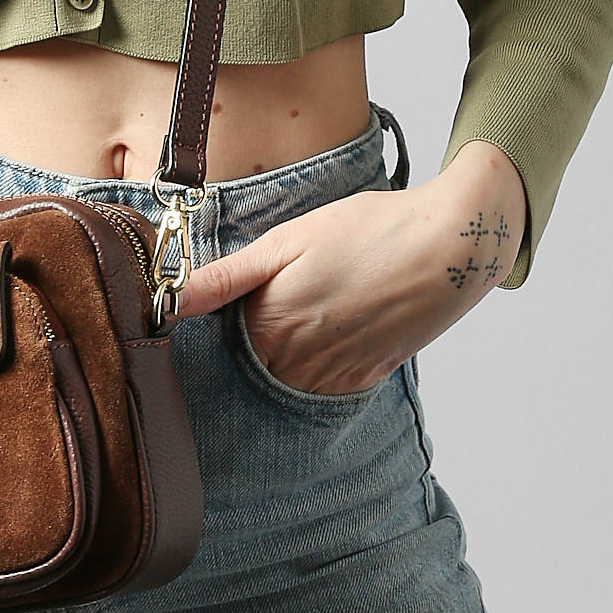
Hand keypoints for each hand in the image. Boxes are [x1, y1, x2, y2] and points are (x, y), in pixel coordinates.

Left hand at [174, 143, 526, 395]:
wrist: (449, 245)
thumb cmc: (365, 231)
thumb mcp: (285, 242)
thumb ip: (221, 279)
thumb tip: (163, 302)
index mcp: (267, 330)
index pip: (221, 339)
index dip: (231, 310)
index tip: (249, 288)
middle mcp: (296, 367)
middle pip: (254, 361)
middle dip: (259, 334)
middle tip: (295, 289)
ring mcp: (334, 379)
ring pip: (289, 376)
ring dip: (291, 350)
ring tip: (320, 300)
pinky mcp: (367, 380)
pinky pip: (327, 382)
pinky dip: (325, 357)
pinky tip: (342, 318)